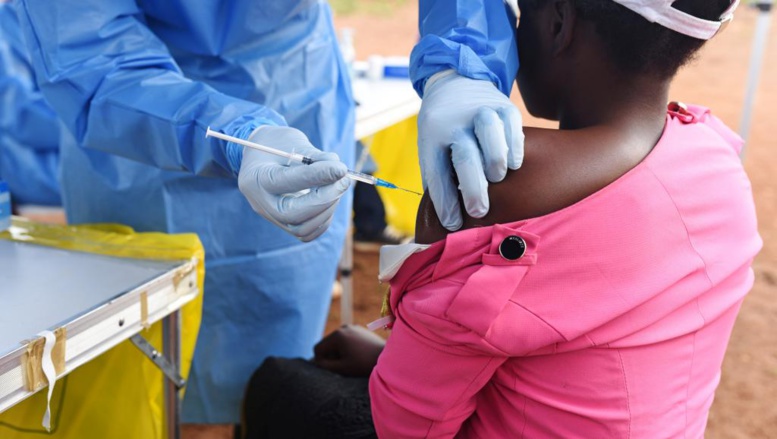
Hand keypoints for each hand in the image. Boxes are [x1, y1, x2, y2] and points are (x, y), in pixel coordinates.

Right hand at [237, 126, 350, 241]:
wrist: (261, 156)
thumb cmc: (278, 145)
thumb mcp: (294, 141)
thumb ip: (316, 156)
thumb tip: (340, 170)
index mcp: (257, 177)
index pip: (288, 182)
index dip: (318, 176)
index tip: (341, 169)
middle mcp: (261, 202)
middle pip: (293, 214)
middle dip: (325, 199)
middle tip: (344, 180)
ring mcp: (271, 217)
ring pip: (302, 228)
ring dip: (327, 208)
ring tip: (337, 186)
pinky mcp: (283, 224)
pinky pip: (306, 233)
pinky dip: (323, 219)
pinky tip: (330, 199)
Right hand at [313, 324, 385, 377]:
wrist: (387, 358)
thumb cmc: (364, 365)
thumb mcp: (341, 368)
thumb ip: (325, 365)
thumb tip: (315, 361)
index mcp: (337, 335)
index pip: (318, 348)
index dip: (320, 361)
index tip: (331, 369)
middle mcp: (343, 327)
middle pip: (326, 344)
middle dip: (330, 355)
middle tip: (343, 366)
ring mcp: (352, 327)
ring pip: (336, 342)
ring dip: (338, 352)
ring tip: (350, 361)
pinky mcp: (359, 330)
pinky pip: (345, 339)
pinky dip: (346, 348)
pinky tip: (356, 355)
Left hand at [418, 71, 523, 229]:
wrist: (455, 83)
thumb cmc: (444, 130)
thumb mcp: (432, 148)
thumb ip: (439, 178)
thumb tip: (449, 220)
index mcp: (432, 136)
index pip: (436, 172)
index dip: (444, 201)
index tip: (453, 224)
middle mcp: (455, 122)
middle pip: (464, 156)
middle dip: (472, 189)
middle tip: (479, 211)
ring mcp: (481, 112)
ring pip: (490, 136)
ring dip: (495, 162)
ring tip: (497, 179)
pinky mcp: (504, 106)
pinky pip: (513, 127)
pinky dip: (515, 149)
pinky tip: (513, 165)